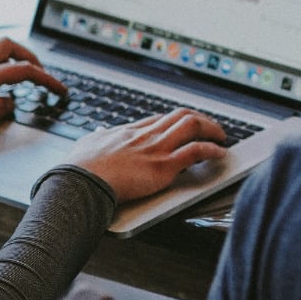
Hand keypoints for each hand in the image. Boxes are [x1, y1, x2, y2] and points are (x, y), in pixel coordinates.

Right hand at [66, 108, 227, 201]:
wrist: (79, 183)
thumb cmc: (79, 170)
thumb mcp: (86, 145)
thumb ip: (97, 137)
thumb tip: (100, 131)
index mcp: (128, 132)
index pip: (160, 119)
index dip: (177, 121)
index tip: (186, 125)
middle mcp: (146, 136)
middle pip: (180, 116)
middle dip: (200, 119)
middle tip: (211, 127)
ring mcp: (156, 149)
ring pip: (192, 126)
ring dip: (212, 129)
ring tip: (221, 136)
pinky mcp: (164, 166)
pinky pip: (196, 151)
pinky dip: (212, 149)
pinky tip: (220, 152)